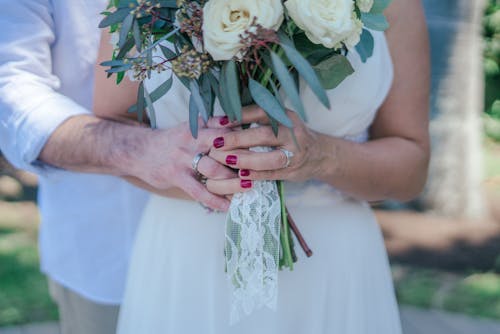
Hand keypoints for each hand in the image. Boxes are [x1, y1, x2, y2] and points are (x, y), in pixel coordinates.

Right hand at [128, 118, 253, 211]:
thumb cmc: (172, 141)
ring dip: (233, 180)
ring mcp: (183, 158)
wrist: (138, 151)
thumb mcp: (191, 127)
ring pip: (213, 169)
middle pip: (224, 147)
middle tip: (262, 168)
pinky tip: (227, 207)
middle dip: (243, 158)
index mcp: (199, 126)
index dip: (246, 137)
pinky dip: (215, 200)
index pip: (228, 128)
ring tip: (248, 188)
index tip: (264, 144)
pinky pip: (199, 191)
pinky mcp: (175, 176)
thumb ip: (213, 126)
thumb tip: (240, 125)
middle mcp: (193, 139)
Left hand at [209, 105, 328, 181]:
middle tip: (216, 143)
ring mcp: (295, 153)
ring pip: (270, 158)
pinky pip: (273, 173)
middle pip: (264, 135)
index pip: (260, 112)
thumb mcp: (278, 121)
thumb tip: (220, 121)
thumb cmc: (290, 136)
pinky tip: (241, 175)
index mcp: (284, 116)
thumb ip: (254, 120)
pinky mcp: (293, 170)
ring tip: (226, 160)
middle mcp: (292, 133)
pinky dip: (256, 175)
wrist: (320, 154)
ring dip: (246, 159)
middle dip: (238, 139)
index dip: (239, 116)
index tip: (219, 122)